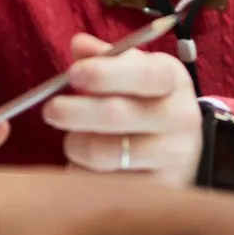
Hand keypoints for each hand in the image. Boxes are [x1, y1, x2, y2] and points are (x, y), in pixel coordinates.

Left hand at [44, 32, 202, 183]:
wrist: (183, 149)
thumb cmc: (147, 101)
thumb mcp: (136, 71)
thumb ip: (106, 57)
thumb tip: (79, 44)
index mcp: (172, 81)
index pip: (142, 74)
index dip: (103, 73)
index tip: (72, 74)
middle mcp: (179, 118)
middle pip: (116, 114)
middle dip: (74, 111)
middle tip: (50, 110)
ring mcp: (172, 158)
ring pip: (104, 153)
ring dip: (76, 145)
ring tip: (72, 141)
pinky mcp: (158, 190)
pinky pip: (105, 184)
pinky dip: (84, 174)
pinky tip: (86, 166)